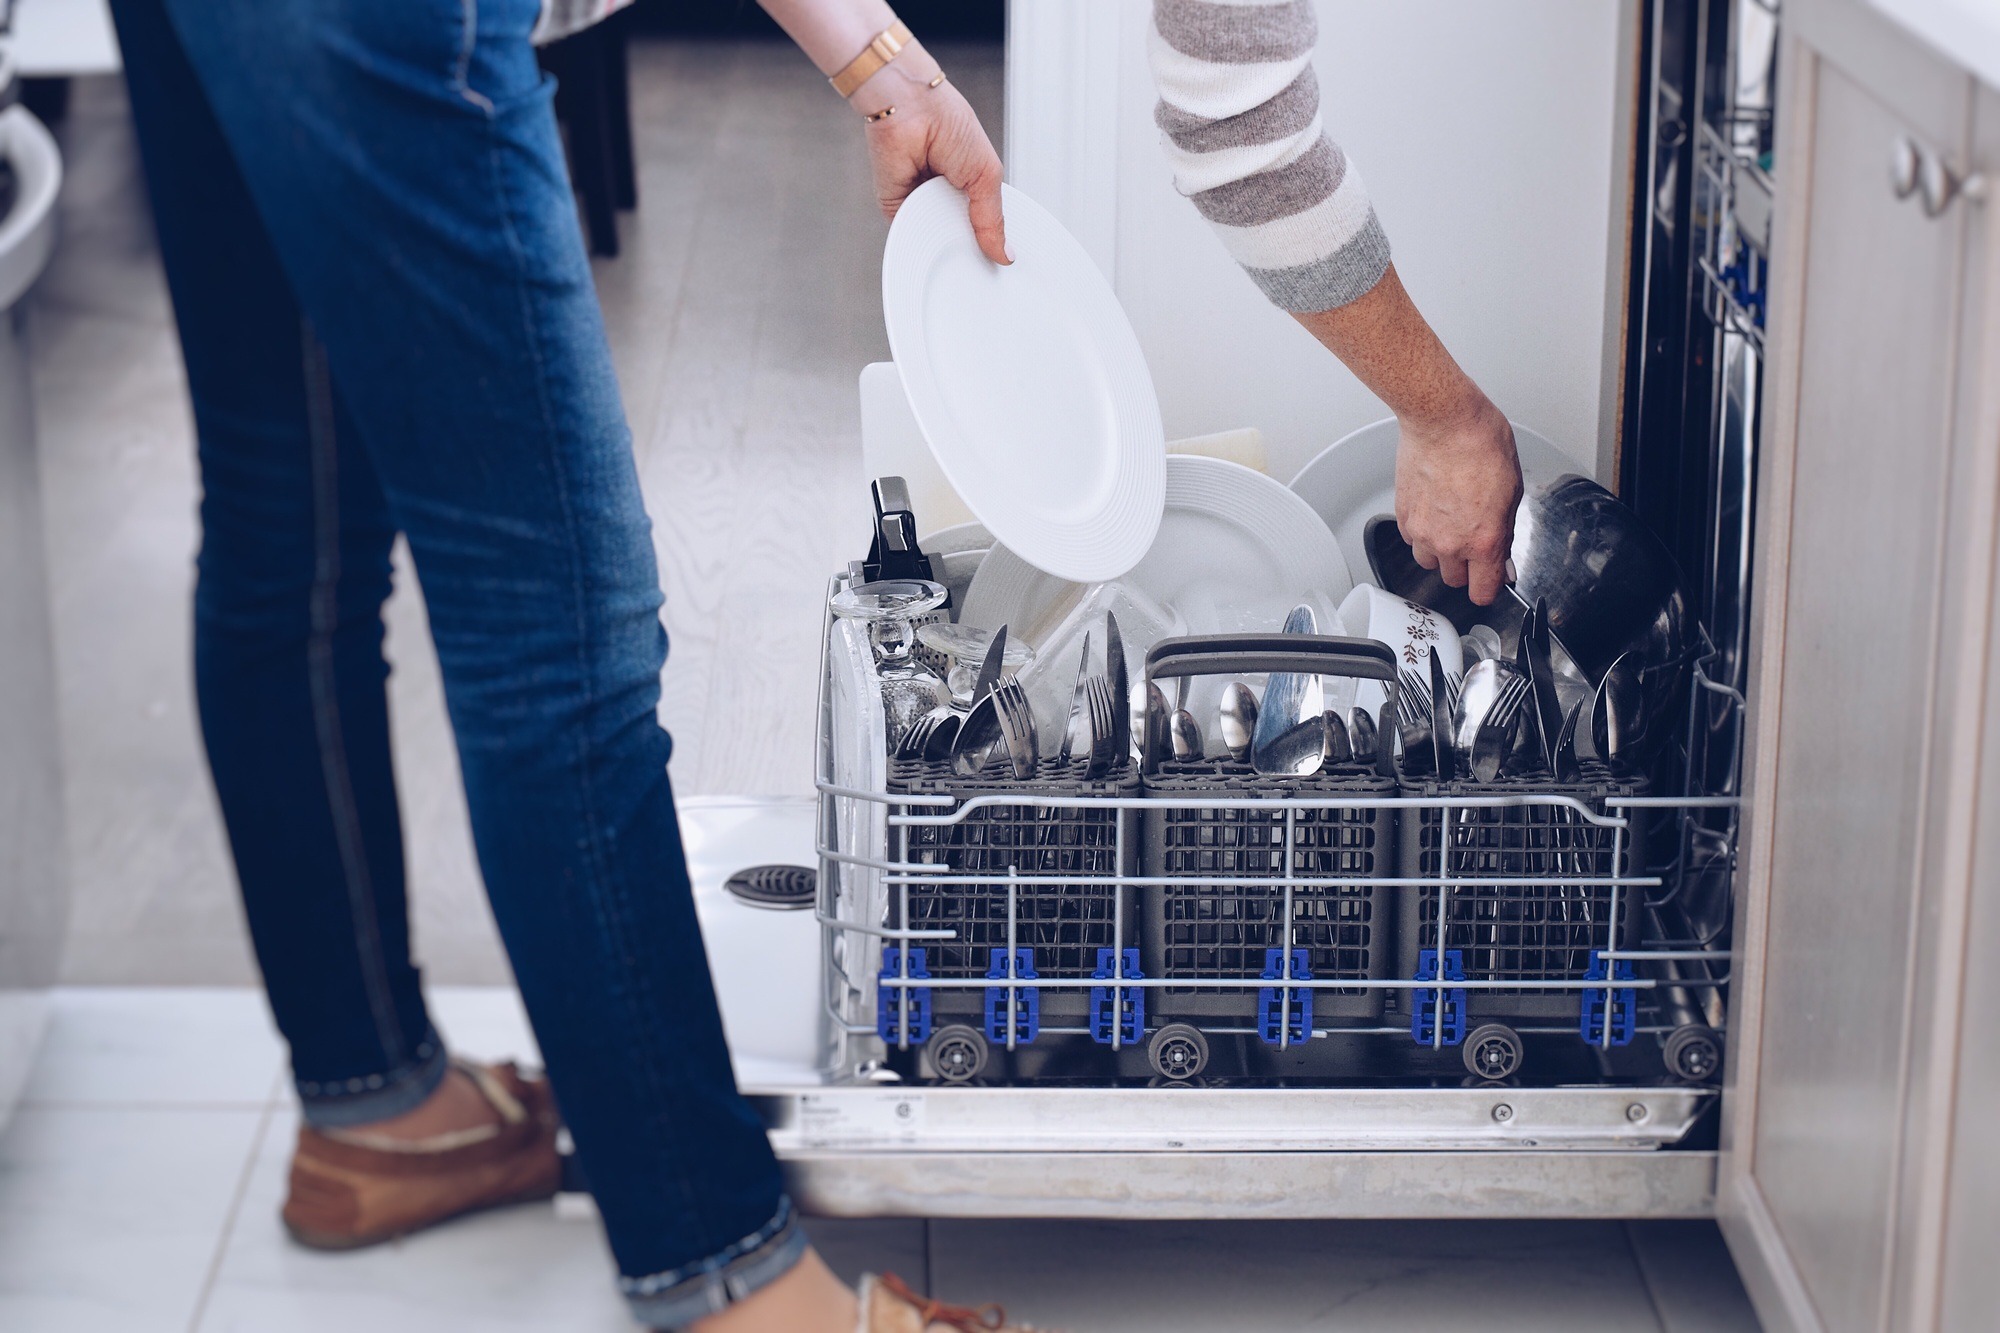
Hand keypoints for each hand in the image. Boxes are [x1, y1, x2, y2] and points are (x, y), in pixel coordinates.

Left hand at [863, 74, 1008, 263]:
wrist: (908, 109)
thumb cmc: (948, 122)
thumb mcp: (986, 174)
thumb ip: (992, 218)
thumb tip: (1005, 254)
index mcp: (969, 186)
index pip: (985, 224)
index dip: (995, 242)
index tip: (1004, 264)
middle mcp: (945, 196)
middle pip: (961, 238)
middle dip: (971, 249)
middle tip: (983, 265)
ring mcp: (921, 204)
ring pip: (937, 241)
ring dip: (949, 246)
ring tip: (959, 243)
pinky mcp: (896, 209)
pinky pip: (911, 235)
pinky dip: (923, 239)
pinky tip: (935, 239)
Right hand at [1394, 390, 1522, 605]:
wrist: (1443, 422)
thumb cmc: (1480, 445)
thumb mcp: (1512, 492)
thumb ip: (1505, 531)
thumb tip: (1501, 553)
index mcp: (1483, 541)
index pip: (1482, 592)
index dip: (1488, 588)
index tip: (1491, 580)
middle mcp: (1450, 543)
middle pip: (1454, 580)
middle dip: (1466, 568)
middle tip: (1473, 545)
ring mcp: (1422, 532)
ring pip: (1429, 562)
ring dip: (1440, 553)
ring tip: (1450, 526)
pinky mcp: (1403, 516)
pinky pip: (1412, 539)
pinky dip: (1422, 533)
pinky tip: (1435, 510)